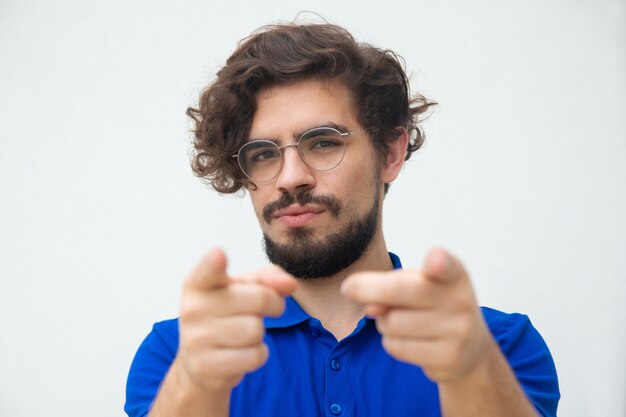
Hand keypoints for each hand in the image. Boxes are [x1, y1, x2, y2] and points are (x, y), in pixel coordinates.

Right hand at [177, 248, 296, 393]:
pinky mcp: (206, 366)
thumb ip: (267, 278)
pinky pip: (254, 356)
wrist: (198, 362)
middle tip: (263, 310)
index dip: (214, 262)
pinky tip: (240, 353)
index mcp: (198, 283)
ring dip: (260, 333)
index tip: (219, 255)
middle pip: (259, 299)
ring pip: (256, 329)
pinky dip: (257, 354)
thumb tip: (290, 283)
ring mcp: (196, 339)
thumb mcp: (242, 290)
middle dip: (273, 304)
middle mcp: (192, 308)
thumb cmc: (225, 316)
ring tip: (243, 333)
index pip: (208, 270)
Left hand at [341, 248, 493, 382]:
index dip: (439, 263)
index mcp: (454, 275)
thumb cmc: (436, 306)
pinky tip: (410, 339)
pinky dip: (391, 342)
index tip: (434, 262)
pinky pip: (396, 347)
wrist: (471, 350)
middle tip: (348, 288)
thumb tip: (370, 308)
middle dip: (366, 289)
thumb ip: (393, 287)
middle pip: (398, 292)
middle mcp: (460, 302)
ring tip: (403, 320)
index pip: (447, 266)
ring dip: (384, 322)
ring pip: (390, 323)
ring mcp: (457, 333)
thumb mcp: (420, 286)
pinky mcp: (447, 360)